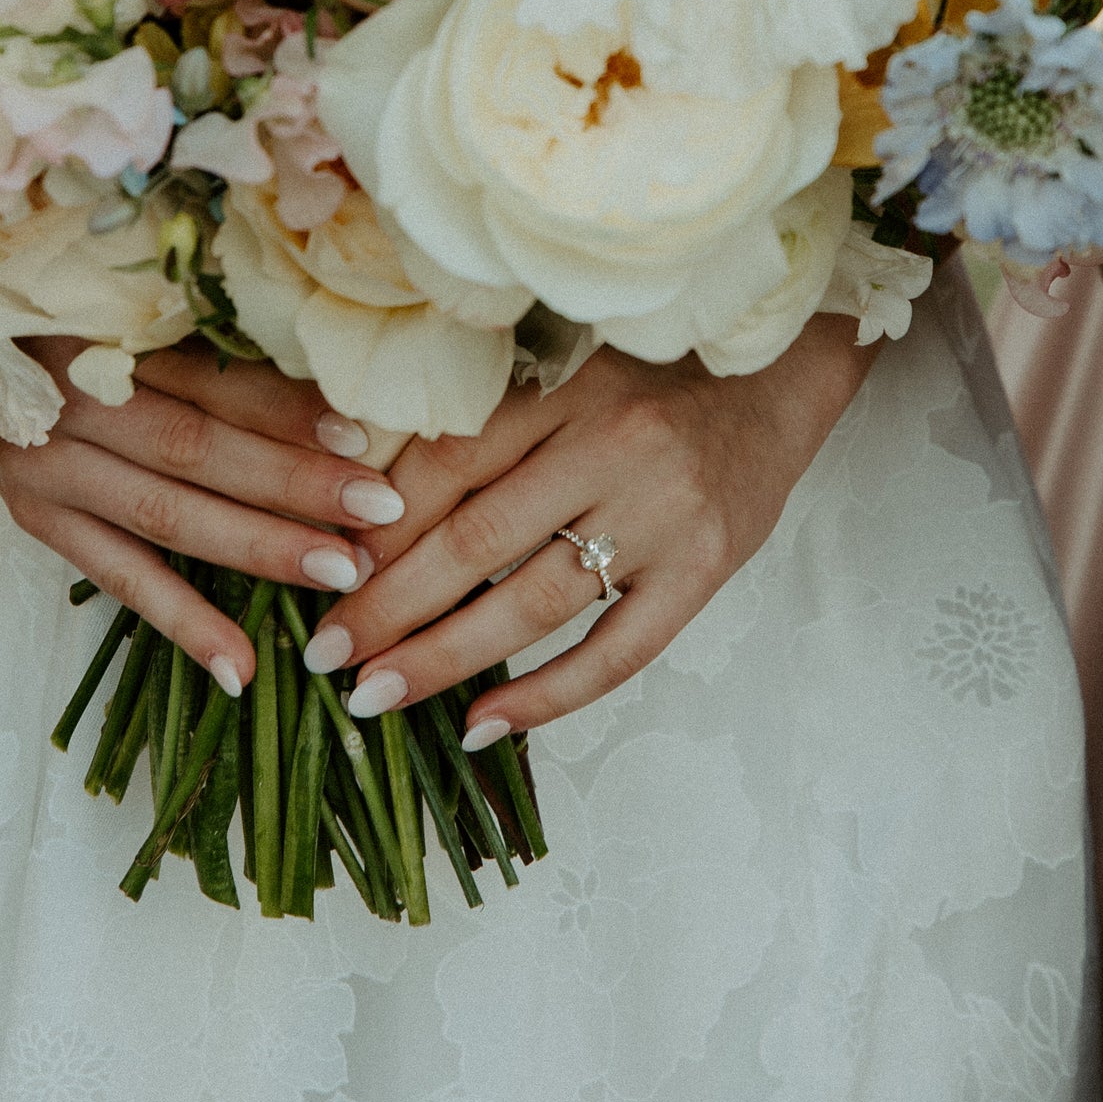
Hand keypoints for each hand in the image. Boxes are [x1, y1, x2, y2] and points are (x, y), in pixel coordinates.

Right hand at [0, 342, 406, 691]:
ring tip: (339, 574)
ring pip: (164, 515)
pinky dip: (180, 623)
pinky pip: (118, 577)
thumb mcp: (135, 306)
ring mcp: (47, 466)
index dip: (286, 408)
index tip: (364, 436)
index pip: (209, 378)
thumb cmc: (74, 315)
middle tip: (379, 512)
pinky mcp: (37, 519)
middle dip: (292, 484)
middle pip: (195, 449)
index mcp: (102, 332)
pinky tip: (240, 669)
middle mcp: (69, 401)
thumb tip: (335, 374)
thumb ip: (214, 336)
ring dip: (255, 547)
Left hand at [305, 312, 876, 747]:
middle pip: (476, 539)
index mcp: (564, 392)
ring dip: (446, 658)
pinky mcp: (704, 571)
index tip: (321, 569)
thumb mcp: (567, 378)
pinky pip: (616, 651)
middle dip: (388, 605)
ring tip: (378, 696)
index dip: (377, 524)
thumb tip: (371, 497)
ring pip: (534, 602)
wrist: (781, 377)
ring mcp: (662, 515)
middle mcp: (610, 449)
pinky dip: (546, 695)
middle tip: (326, 655)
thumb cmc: (654, 380)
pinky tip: (484, 723)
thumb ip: (489, 430)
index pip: (448, 463)